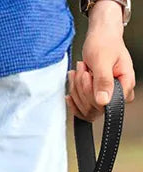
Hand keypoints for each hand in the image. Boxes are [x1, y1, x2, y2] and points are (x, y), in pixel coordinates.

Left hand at [67, 1, 134, 120]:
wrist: (100, 36)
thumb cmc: (104, 43)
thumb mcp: (102, 60)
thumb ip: (103, 81)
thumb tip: (103, 101)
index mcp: (125, 83)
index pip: (107, 105)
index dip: (92, 95)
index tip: (87, 75)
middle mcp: (118, 93)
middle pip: (94, 108)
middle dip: (82, 89)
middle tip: (83, 70)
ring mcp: (106, 96)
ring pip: (85, 108)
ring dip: (77, 89)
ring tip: (79, 71)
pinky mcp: (95, 97)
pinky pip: (81, 107)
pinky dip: (74, 94)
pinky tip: (73, 82)